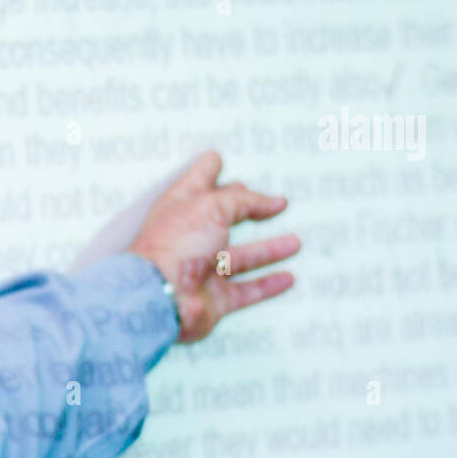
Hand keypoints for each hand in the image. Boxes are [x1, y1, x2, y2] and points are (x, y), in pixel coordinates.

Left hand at [129, 150, 299, 343]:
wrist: (160, 298)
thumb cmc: (176, 245)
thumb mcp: (212, 206)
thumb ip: (244, 200)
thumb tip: (273, 202)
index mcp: (179, 208)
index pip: (197, 181)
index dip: (208, 168)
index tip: (217, 158)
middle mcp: (189, 238)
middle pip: (220, 219)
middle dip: (244, 208)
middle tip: (273, 202)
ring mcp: (201, 270)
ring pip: (241, 258)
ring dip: (268, 250)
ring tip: (295, 243)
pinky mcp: (213, 299)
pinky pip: (246, 291)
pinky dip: (268, 285)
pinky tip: (289, 278)